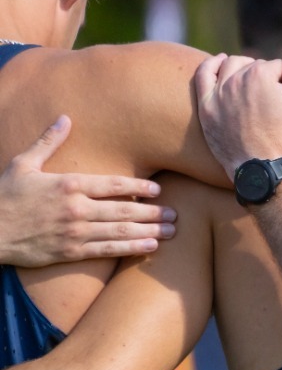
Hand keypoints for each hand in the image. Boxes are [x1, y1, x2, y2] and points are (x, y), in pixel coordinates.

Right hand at [0, 116, 175, 265]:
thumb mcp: (23, 164)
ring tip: (173, 230)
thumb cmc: (4, 196)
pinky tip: (151, 246)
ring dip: (150, 230)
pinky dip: (131, 248)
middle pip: (125, 209)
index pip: (113, 184)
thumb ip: (47, 142)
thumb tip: (65, 118)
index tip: (159, 189)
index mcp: (68, 184)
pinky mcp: (70, 252)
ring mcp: (74, 232)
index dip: (140, 186)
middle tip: (176, 213)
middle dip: (154, 212)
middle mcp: (76, 208)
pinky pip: (107, 250)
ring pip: (121, 231)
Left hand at [194, 52, 281, 176]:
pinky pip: (203, 74)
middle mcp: (236, 78)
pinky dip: (212, 64)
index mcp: (261, 74)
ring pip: (231, 65)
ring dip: (244, 67)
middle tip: (272, 95)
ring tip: (252, 78)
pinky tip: (220, 61)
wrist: (258, 165)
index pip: (276, 65)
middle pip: (254, 65)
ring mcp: (218, 91)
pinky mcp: (206, 104)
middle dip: (265, 75)